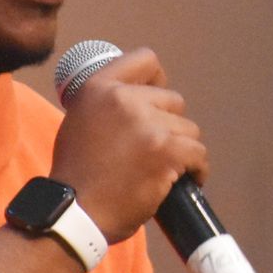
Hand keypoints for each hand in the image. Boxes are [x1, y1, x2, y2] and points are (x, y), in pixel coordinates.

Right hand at [49, 47, 206, 242]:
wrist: (75, 213)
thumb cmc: (76, 174)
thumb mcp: (80, 121)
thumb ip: (107, 105)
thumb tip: (140, 97)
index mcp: (99, 87)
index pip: (146, 59)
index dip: (157, 81)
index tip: (156, 104)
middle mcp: (124, 98)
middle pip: (173, 100)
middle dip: (169, 125)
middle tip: (156, 151)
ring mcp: (147, 124)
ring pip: (188, 129)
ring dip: (182, 149)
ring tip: (166, 170)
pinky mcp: (166, 151)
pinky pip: (198, 154)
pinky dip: (197, 169)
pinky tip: (187, 180)